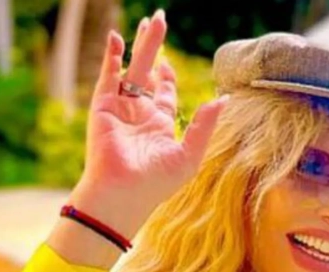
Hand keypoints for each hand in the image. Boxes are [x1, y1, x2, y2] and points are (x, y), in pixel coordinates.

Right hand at [73, 9, 227, 238]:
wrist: (123, 194)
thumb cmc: (157, 183)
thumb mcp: (189, 155)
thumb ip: (205, 125)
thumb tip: (225, 100)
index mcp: (160, 125)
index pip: (164, 92)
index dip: (167, 74)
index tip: (170, 61)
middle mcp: (139, 113)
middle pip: (149, 72)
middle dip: (155, 47)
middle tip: (159, 19)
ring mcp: (121, 108)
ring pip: (132, 68)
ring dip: (141, 45)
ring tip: (149, 21)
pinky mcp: (103, 106)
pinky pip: (109, 76)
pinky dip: (112, 57)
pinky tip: (118, 38)